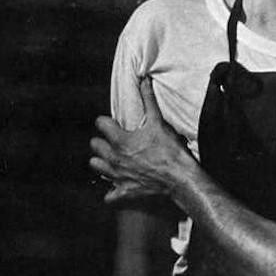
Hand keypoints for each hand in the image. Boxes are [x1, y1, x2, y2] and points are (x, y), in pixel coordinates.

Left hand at [90, 77, 195, 203]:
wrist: (180, 178)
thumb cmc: (170, 150)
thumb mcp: (159, 123)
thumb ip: (149, 101)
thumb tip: (144, 80)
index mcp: (120, 140)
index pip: (101, 124)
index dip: (107, 122)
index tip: (114, 123)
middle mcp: (114, 158)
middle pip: (95, 146)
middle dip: (103, 141)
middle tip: (116, 140)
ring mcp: (117, 176)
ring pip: (96, 166)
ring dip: (102, 161)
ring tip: (113, 158)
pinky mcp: (124, 191)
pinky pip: (109, 195)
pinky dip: (112, 190)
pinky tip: (120, 183)